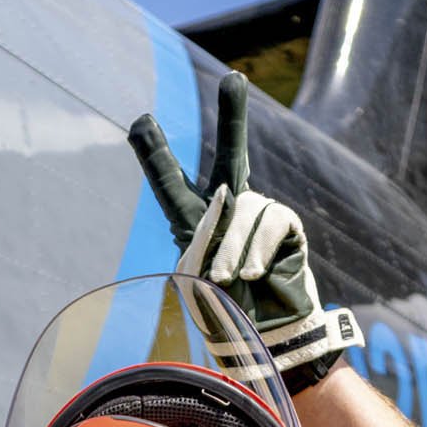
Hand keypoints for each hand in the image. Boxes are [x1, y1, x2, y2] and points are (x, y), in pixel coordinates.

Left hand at [127, 72, 351, 377]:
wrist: (264, 346)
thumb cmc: (224, 319)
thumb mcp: (196, 280)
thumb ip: (204, 234)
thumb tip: (232, 195)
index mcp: (195, 226)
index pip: (171, 184)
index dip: (155, 154)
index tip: (139, 122)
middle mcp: (229, 213)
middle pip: (231, 155)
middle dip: (233, 117)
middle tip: (235, 80)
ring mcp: (261, 218)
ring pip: (246, 206)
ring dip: (236, 246)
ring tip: (232, 279)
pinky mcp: (287, 228)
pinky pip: (271, 220)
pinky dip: (259, 248)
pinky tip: (255, 275)